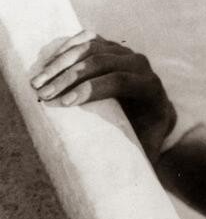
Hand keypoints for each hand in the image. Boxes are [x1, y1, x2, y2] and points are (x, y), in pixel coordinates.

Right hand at [31, 30, 175, 162]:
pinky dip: (65, 50)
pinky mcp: (110, 46)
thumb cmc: (147, 136)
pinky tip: (47, 64)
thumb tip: (121, 178)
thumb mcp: (148, 148)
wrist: (154, 114)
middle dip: (69, 78)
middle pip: (100, 62)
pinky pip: (85, 40)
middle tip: (44, 93)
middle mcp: (140, 64)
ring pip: (89, 48)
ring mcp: (124, 52)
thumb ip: (139, 157)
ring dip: (60, 63)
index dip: (92, 89)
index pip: (120, 81)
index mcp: (150, 87)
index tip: (65, 103)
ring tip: (38, 81)